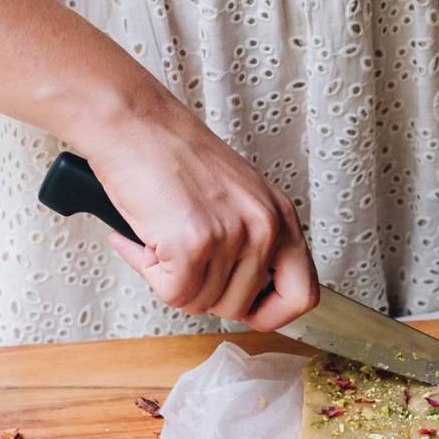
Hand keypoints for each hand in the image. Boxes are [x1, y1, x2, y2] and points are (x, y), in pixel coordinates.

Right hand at [84, 97, 318, 331]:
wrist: (136, 124)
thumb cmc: (175, 156)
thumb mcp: (239, 198)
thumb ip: (254, 243)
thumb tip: (251, 295)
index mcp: (282, 218)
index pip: (303, 295)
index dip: (271, 313)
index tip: (247, 309)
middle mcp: (265, 228)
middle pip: (240, 306)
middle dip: (204, 292)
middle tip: (182, 257)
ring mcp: (232, 236)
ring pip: (202, 302)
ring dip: (171, 278)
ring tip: (162, 236)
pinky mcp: (194, 244)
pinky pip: (173, 293)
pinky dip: (149, 271)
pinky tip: (145, 240)